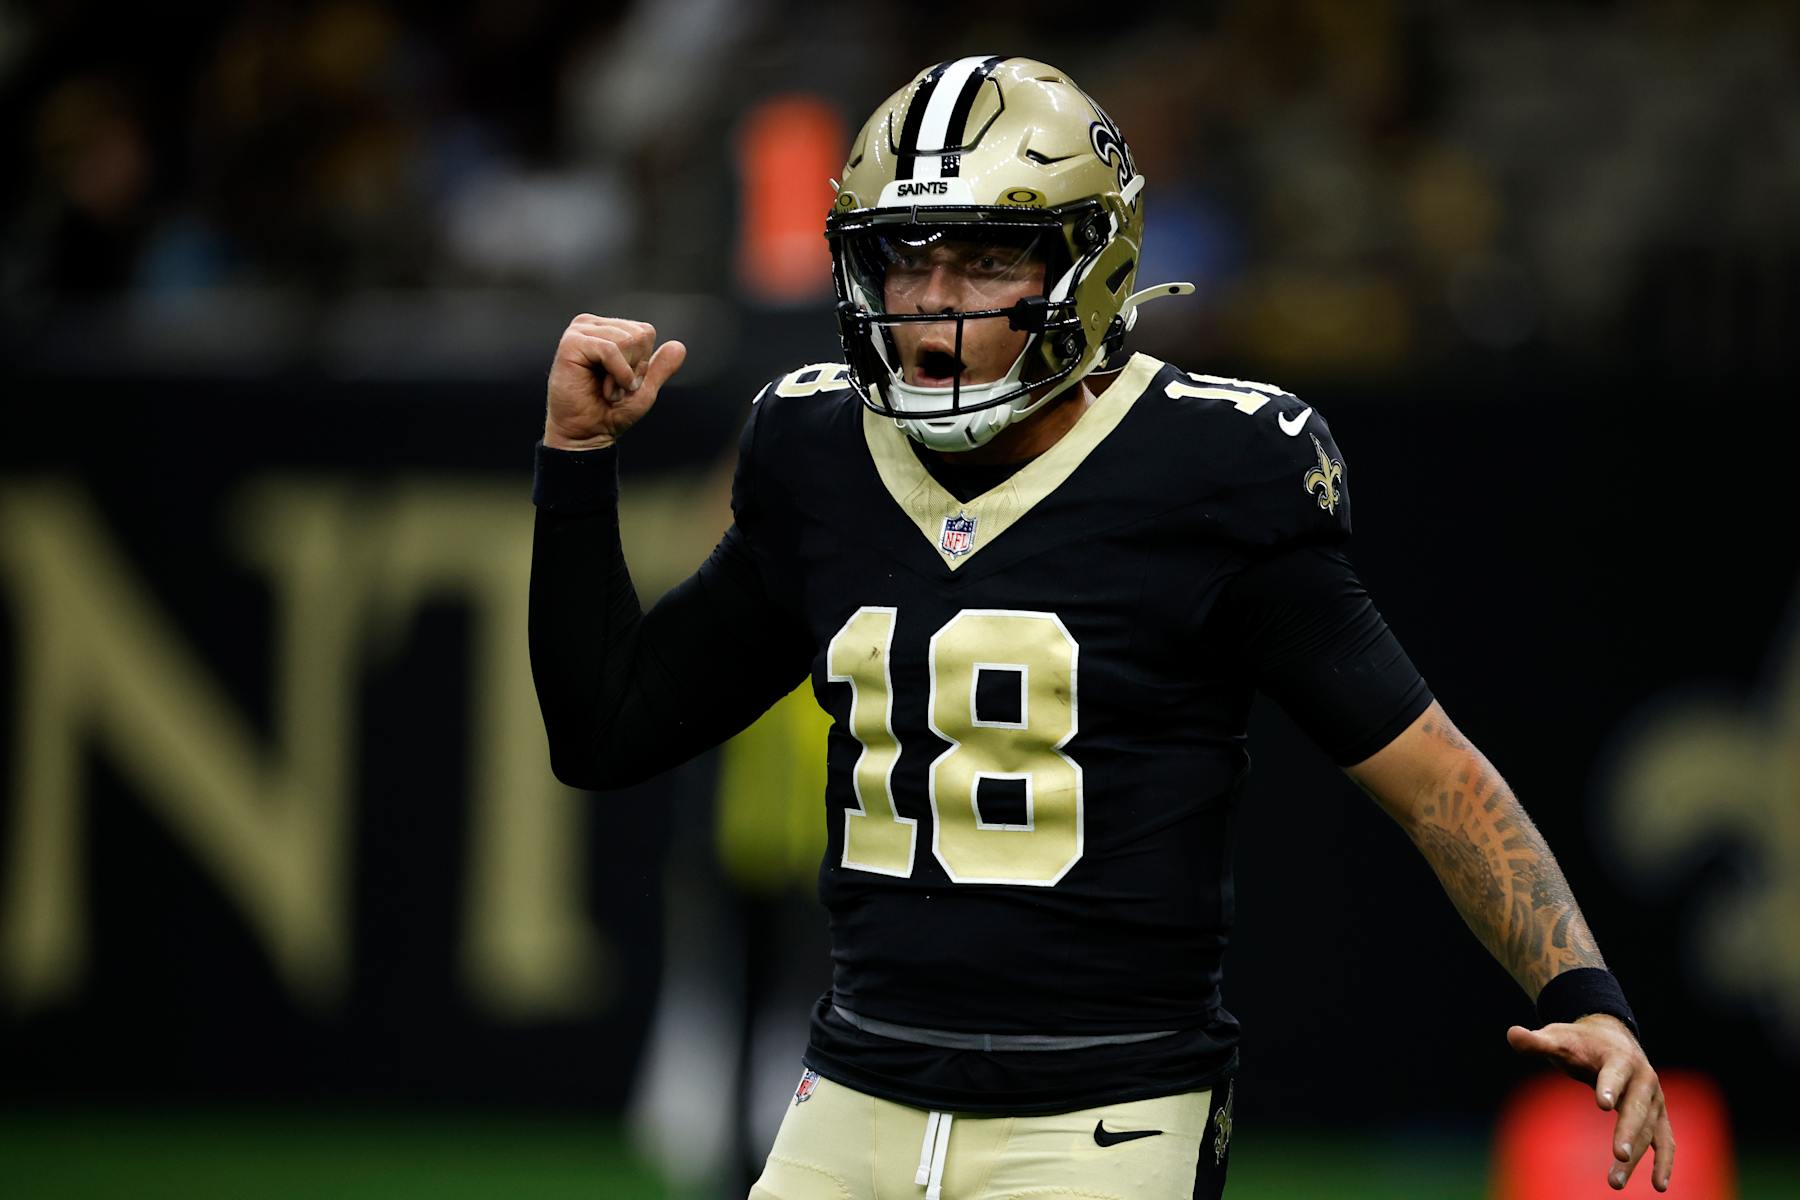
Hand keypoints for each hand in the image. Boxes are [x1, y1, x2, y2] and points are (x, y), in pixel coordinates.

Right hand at [545, 315, 686, 449]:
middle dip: (634, 368)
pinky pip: (611, 350)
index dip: (642, 363)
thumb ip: (660, 367)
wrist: (587, 434)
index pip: (645, 332)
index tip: (624, 382)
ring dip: (624, 374)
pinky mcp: (571, 343)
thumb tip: (680, 346)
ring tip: (607, 389)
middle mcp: (591, 324)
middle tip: (614, 386)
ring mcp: (579, 331)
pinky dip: (617, 374)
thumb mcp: (644, 388)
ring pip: (626, 341)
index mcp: (607, 330)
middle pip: (638, 335)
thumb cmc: (611, 412)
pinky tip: (605, 389)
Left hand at [1508, 1015, 1674, 1191]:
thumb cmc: (1580, 1041)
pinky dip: (1663, 1161)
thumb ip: (1537, 1042)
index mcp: (1619, 1058)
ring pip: (1650, 1130)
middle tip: (1617, 1155)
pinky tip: (1658, 1186)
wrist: (1612, 1037)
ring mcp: (1654, 1099)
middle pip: (1637, 1107)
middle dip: (1628, 1131)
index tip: (1602, 1104)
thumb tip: (1512, 1034)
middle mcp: (1643, 1079)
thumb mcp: (1558, 1038)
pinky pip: (1664, 1140)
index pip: (1615, 1073)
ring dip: (1638, 1157)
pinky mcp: (1657, 1115)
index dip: (1609, 1086)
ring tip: (1615, 1182)